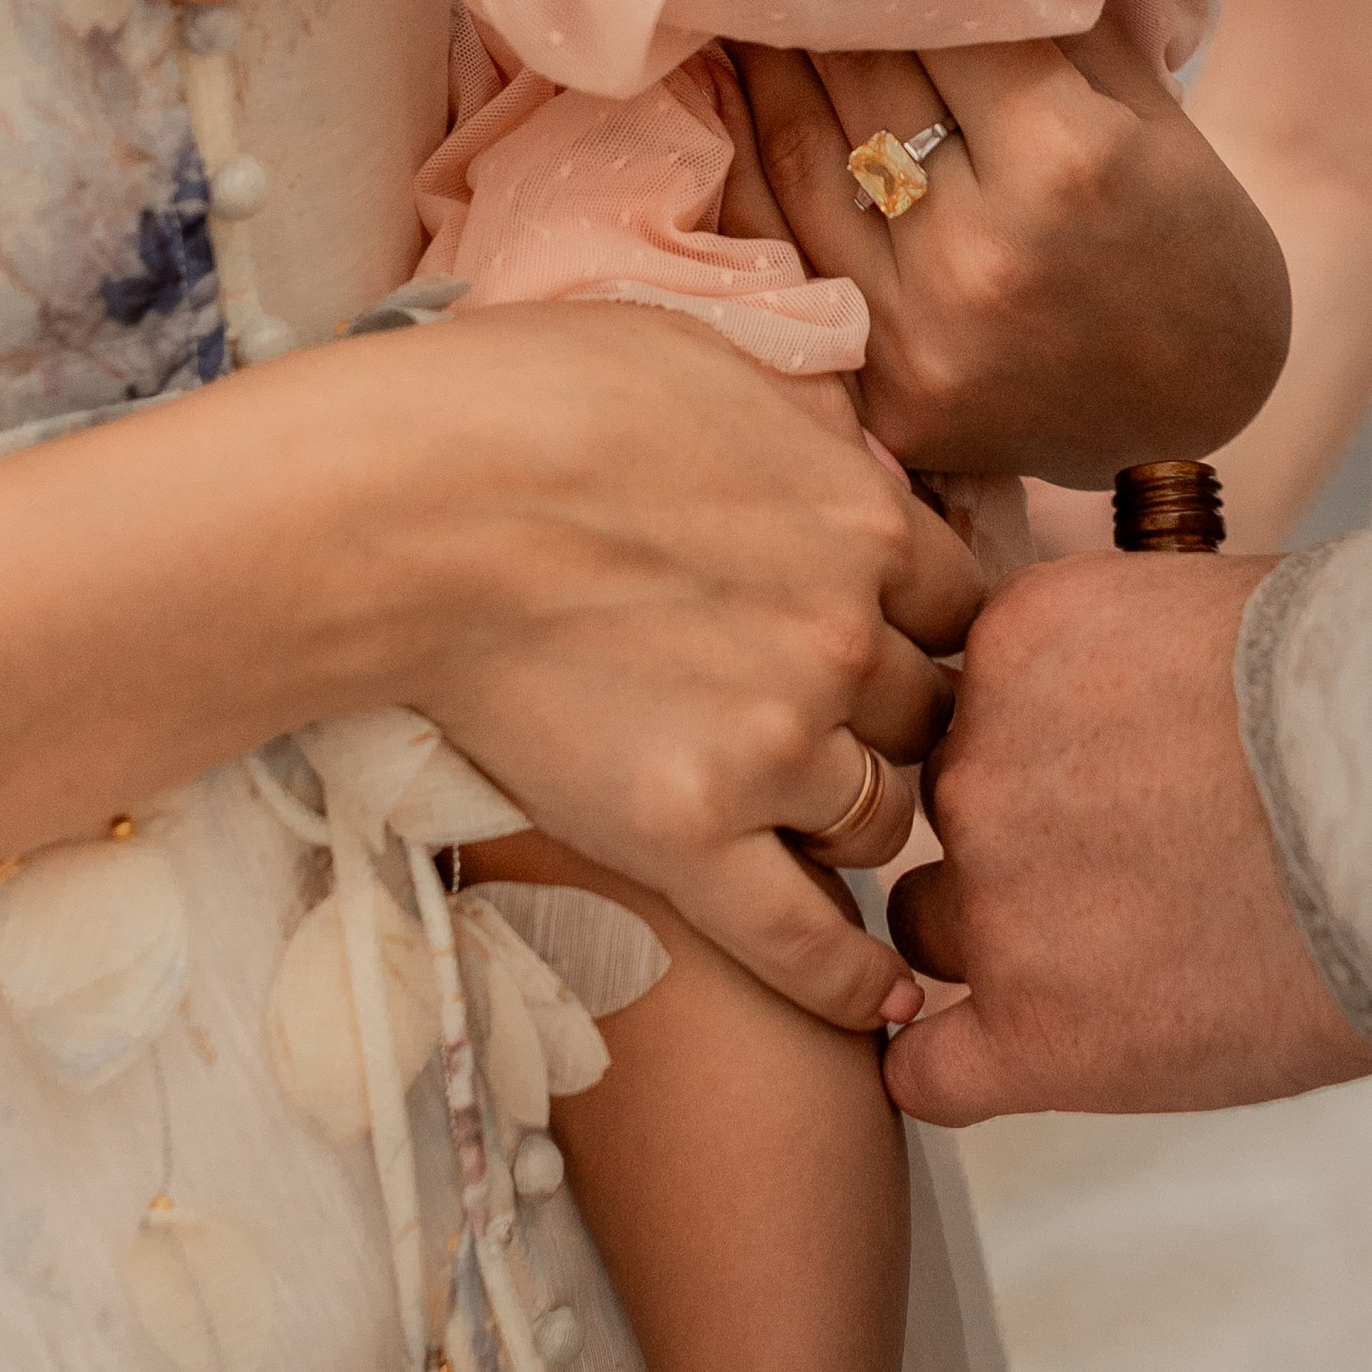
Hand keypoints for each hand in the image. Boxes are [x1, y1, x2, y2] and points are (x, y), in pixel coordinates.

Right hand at [384, 304, 981, 1028]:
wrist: (416, 499)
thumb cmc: (539, 402)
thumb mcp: (717, 363)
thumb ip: (808, 434)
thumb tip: (848, 458)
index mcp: (862, 522)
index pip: (956, 602)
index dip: (919, 622)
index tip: (890, 637)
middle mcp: (842, 642)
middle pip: (926, 711)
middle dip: (892, 716)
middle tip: (843, 724)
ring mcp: (772, 749)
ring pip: (880, 815)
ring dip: (855, 815)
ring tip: (817, 817)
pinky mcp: (688, 837)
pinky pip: (804, 938)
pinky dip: (853, 982)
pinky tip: (887, 1009)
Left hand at [713, 21, 1291, 483]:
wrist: (1198, 430)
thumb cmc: (1196, 256)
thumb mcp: (1163, 121)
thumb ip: (1073, 24)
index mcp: (1070, 161)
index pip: (949, 17)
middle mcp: (982, 247)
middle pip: (863, 73)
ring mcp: (919, 329)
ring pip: (801, 150)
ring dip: (763, 60)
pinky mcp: (877, 390)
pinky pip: (783, 247)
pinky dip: (749, 163)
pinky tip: (733, 102)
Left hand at [883, 550, 1371, 1120]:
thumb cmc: (1371, 702)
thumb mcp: (1213, 606)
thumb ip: (1122, 655)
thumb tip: (1125, 699)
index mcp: (1016, 642)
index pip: (971, 702)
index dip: (1036, 747)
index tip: (1103, 776)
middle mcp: (979, 766)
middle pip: (953, 812)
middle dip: (1026, 839)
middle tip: (1141, 863)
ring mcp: (998, 905)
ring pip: (934, 929)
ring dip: (1004, 943)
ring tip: (1128, 953)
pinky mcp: (1036, 1036)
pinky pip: (927, 1070)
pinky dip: (943, 1067)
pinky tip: (986, 1060)